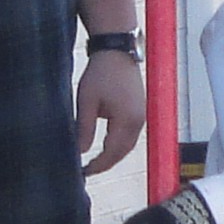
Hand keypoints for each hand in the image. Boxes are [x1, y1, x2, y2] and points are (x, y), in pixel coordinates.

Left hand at [76, 47, 145, 173]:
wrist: (116, 50)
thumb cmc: (101, 72)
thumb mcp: (86, 101)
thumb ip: (84, 129)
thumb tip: (81, 152)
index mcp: (127, 120)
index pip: (112, 152)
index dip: (98, 165)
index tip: (84, 172)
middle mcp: (139, 121)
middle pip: (123, 152)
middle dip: (106, 163)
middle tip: (88, 171)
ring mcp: (142, 116)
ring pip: (128, 145)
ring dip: (113, 155)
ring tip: (95, 162)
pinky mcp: (140, 110)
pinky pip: (130, 135)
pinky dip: (118, 144)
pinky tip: (106, 146)